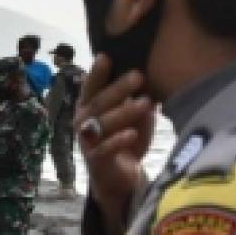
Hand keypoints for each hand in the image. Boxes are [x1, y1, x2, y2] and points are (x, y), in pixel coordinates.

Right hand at [74, 53, 155, 234]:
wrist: (117, 178)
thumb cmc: (124, 139)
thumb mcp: (133, 118)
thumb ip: (138, 101)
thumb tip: (153, 81)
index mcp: (88, 107)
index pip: (91, 87)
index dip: (97, 73)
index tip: (107, 56)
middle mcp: (82, 121)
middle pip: (99, 102)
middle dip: (119, 88)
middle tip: (139, 76)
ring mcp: (86, 141)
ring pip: (102, 124)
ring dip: (124, 112)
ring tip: (146, 103)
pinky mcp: (95, 160)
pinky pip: (105, 148)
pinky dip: (119, 141)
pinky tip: (133, 134)